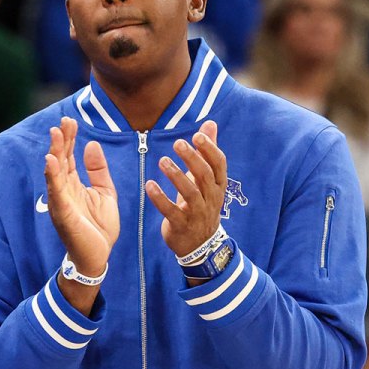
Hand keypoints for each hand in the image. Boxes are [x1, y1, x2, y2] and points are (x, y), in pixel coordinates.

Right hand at [44, 117, 118, 276]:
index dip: (70, 138)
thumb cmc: (99, 227)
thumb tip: (91, 144)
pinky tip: (51, 160)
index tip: (71, 120)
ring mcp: (61, 201)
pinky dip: (52, 175)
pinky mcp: (62, 213)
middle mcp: (64, 189)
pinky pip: (56, 191)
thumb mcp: (105, 192)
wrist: (98, 256)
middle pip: (60, 159)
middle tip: (63, 121)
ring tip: (56, 134)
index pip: (69, 156)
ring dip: (54, 152)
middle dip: (61, 140)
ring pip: (55, 172)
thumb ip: (98, 170)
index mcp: (74, 183)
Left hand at [146, 120, 226, 256]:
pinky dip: (160, 198)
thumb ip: (207, 152)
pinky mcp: (182, 226)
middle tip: (178, 143)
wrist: (200, 245)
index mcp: (218, 186)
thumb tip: (210, 123)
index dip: (210, 149)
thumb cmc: (201, 204)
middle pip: (205, 177)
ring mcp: (197, 214)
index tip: (197, 135)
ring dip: (176, 176)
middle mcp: (210, 199)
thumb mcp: (206, 179)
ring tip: (162, 161)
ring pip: (190, 194)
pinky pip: (171, 212)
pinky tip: (149, 185)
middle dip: (192, 159)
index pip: (219, 165)